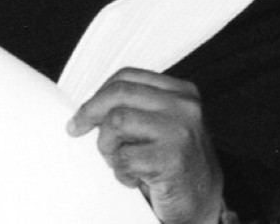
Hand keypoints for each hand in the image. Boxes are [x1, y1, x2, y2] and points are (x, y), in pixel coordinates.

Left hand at [68, 68, 223, 223]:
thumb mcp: (160, 124)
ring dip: (109, 147)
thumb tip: (89, 106)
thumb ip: (135, 107)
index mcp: (181, 92)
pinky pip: (124, 158)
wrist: (202, 201)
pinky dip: (122, 172)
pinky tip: (136, 179)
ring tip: (122, 162)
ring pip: (116, 122)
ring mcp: (180, 132)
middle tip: (77, 129)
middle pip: (118, 93)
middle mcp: (184, 107)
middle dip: (90, 112)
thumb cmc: (174, 163)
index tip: (82, 114)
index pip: (126, 77)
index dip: (97, 95)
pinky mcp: (171, 160)